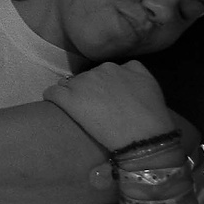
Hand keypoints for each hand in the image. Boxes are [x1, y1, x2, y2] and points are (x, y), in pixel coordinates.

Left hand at [42, 61, 173, 151]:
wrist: (143, 137)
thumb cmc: (151, 118)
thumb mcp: (150, 86)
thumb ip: (135, 74)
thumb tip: (124, 77)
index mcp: (121, 66)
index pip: (103, 72)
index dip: (102, 86)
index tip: (104, 100)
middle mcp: (101, 69)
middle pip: (86, 78)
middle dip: (87, 91)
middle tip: (94, 110)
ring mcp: (84, 82)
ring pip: (69, 84)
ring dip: (72, 96)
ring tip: (79, 113)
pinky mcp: (69, 97)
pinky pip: (52, 92)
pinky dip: (53, 98)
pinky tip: (56, 107)